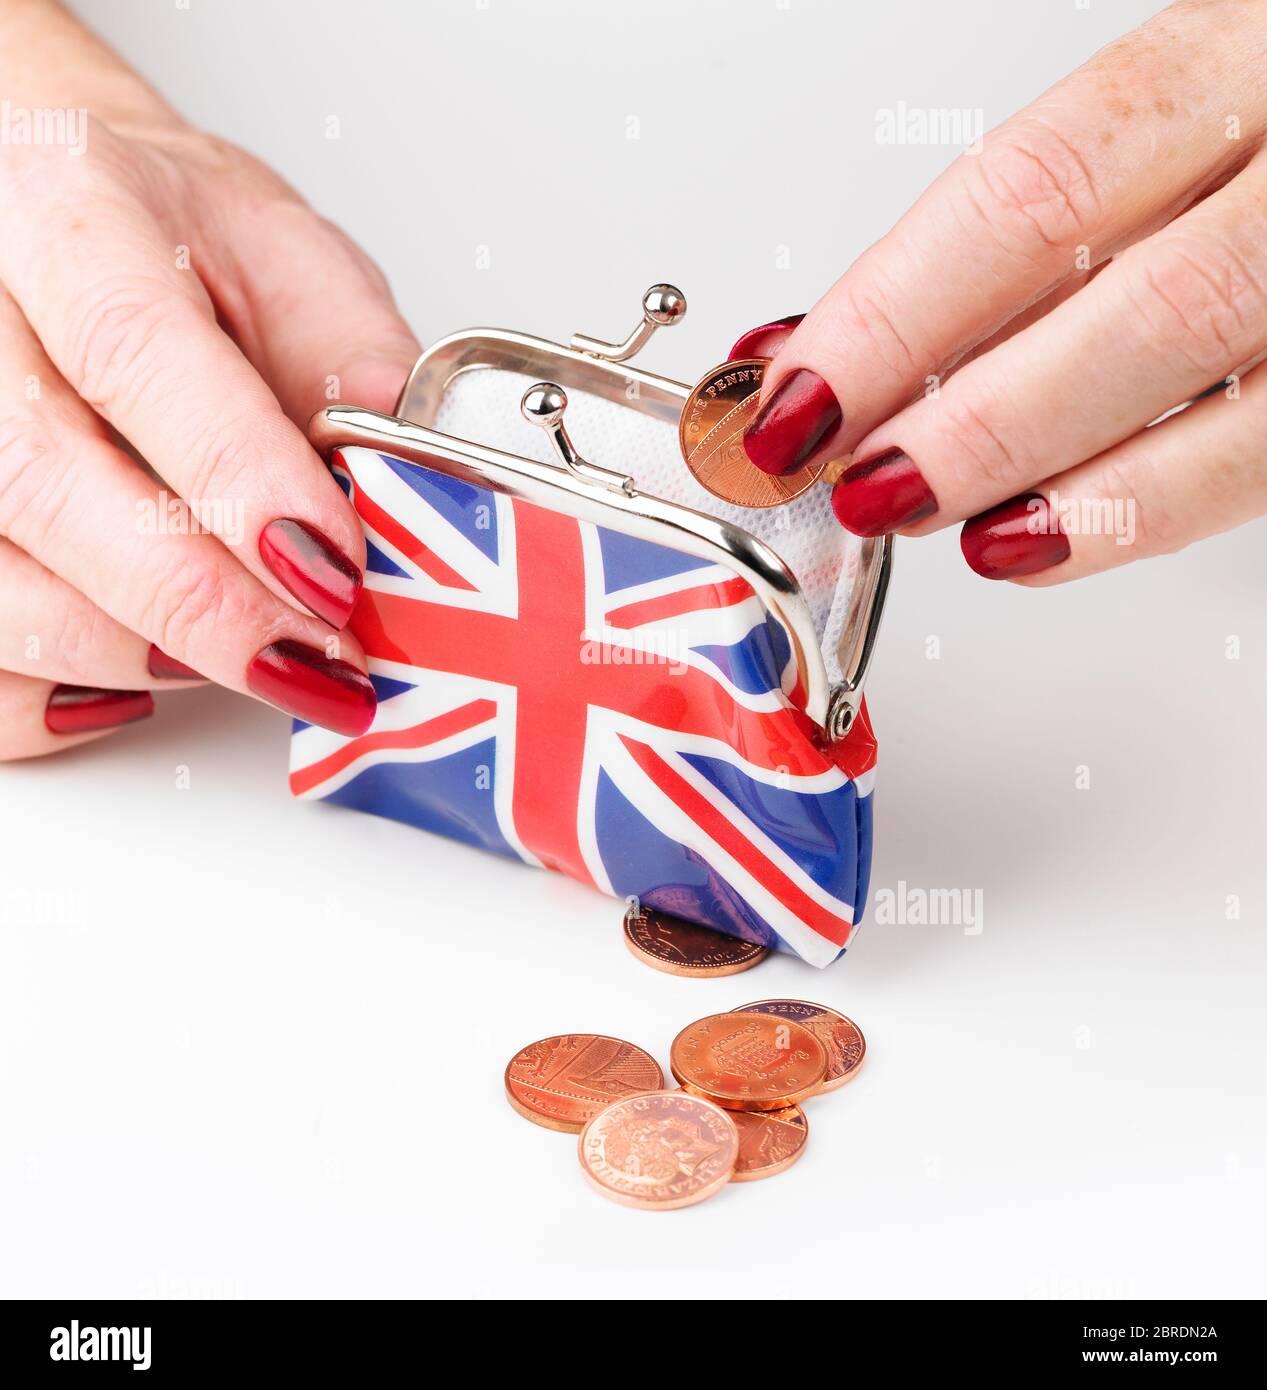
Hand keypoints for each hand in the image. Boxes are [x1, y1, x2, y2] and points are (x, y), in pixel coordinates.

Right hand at [0, 0, 418, 757]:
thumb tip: (406, 482)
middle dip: (198, 602)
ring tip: (252, 655)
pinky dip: (51, 695)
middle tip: (315, 656)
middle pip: (41, 481)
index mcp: (64, 207)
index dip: (238, 480)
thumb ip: (355, 359)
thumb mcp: (288, 259)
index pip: (133, 350)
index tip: (334, 571)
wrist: (55, 221)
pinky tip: (137, 676)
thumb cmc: (171, 237)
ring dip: (137, 655)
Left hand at [733, 0, 1266, 583]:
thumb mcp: (1150, 134)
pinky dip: (1141, 509)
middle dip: (966, 415)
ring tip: (927, 515)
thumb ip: (1006, 242)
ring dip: (1039, 471)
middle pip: (1137, 299)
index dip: (897, 313)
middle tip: (855, 479)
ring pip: (1208, 373)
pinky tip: (1037, 539)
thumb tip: (822, 347)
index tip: (796, 397)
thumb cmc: (1257, 134)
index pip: (1036, 190)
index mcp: (1233, 59)